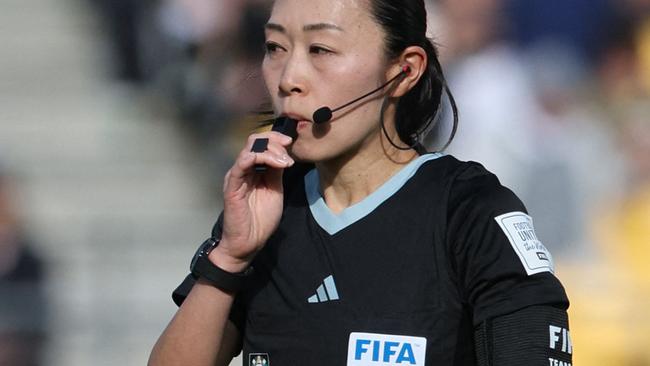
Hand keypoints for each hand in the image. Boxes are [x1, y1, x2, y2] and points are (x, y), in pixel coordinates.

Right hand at [211, 132, 294, 271]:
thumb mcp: (275, 190)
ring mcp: (237, 176)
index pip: (261, 144)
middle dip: (274, 141)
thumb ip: (277, 172)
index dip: (276, 139)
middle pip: (254, 141)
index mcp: (253, 169)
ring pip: (249, 149)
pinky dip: (256, 157)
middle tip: (288, 150)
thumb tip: (285, 155)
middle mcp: (243, 169)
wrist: (249, 242)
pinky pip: (240, 165)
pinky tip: (272, 162)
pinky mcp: (232, 186)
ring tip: (284, 161)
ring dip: (270, 150)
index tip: (291, 142)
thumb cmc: (261, 219)